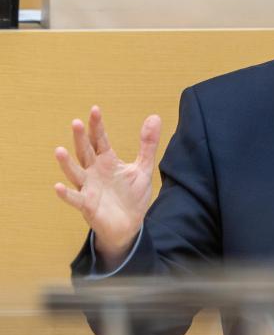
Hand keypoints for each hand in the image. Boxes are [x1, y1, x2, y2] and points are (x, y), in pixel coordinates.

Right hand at [54, 106, 161, 267]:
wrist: (130, 225)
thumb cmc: (132, 196)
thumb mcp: (143, 168)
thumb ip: (147, 144)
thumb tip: (155, 117)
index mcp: (107, 161)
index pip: (100, 140)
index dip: (97, 126)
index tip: (95, 110)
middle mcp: (94, 172)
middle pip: (85, 152)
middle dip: (80, 138)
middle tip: (75, 122)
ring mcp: (88, 188)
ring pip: (75, 173)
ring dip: (67, 163)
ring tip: (59, 150)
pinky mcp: (88, 206)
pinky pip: (75, 199)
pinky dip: (66, 194)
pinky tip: (58, 187)